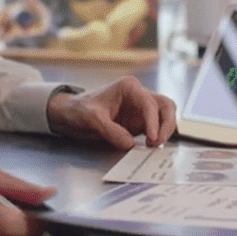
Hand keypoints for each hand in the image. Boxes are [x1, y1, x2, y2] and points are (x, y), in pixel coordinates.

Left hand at [46, 76, 177, 149]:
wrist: (69, 114)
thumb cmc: (78, 109)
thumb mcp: (91, 118)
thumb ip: (110, 130)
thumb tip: (130, 144)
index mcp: (129, 87)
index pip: (149, 103)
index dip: (154, 121)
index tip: (152, 138)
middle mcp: (138, 96)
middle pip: (165, 106)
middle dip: (167, 124)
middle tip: (157, 142)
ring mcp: (140, 110)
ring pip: (164, 116)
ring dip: (165, 131)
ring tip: (153, 146)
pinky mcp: (138, 123)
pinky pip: (155, 129)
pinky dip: (157, 137)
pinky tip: (150, 148)